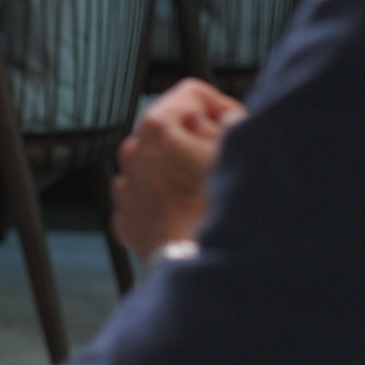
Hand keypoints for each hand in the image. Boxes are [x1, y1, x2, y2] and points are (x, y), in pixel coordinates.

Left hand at [112, 78, 246, 259]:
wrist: (198, 270)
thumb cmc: (218, 215)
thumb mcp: (237, 155)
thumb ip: (231, 125)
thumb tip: (224, 120)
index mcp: (159, 128)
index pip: (192, 93)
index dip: (221, 106)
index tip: (235, 125)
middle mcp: (134, 152)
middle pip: (174, 128)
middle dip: (201, 140)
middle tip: (227, 163)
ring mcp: (127, 186)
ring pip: (161, 163)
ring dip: (184, 171)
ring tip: (211, 193)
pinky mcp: (128, 217)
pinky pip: (152, 195)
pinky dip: (170, 199)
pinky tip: (193, 213)